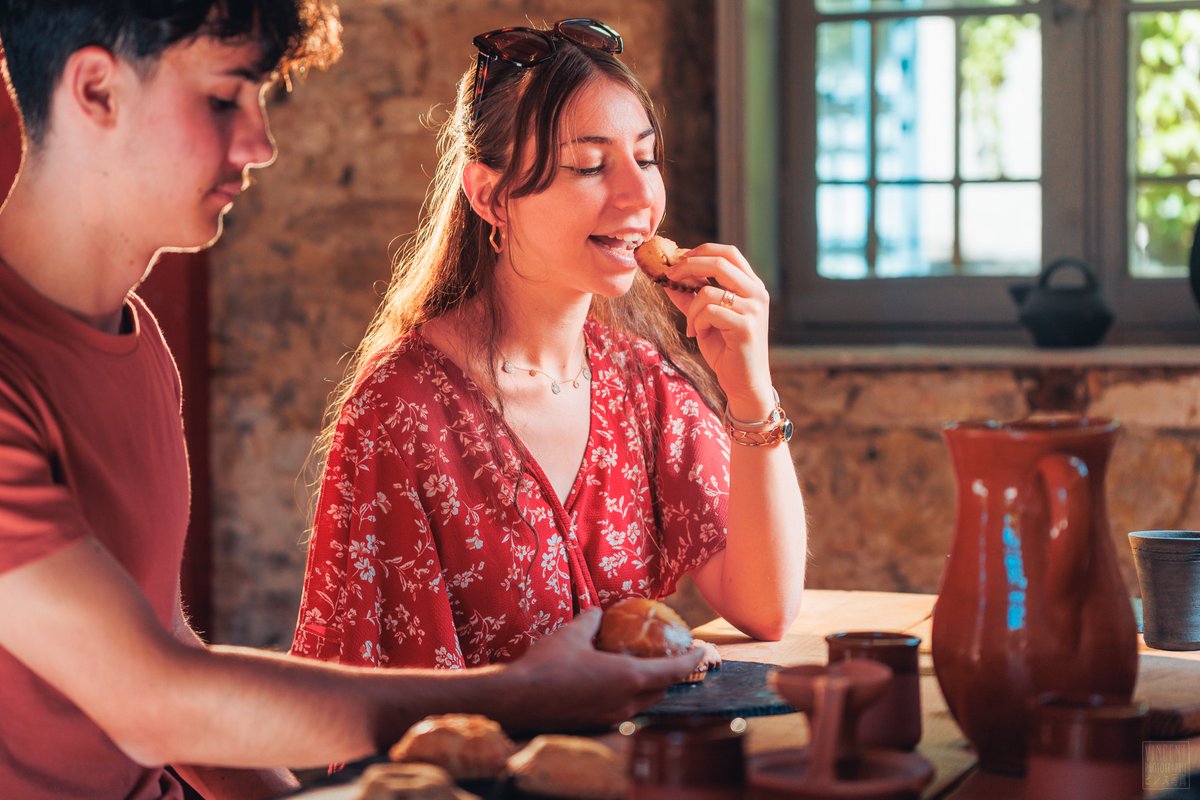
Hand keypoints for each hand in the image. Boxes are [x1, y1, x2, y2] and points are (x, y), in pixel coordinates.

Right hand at [502, 609, 702, 732]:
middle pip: (660, 690)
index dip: (691, 659)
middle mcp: (626, 702)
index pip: (673, 671)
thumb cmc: (547, 664)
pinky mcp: (595, 723)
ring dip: (647, 686)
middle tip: (670, 656)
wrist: (516, 700)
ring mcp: (611, 717)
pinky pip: (623, 709)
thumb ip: (592, 621)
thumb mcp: (572, 633)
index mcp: (628, 678)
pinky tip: (612, 682)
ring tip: (642, 667)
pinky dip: (628, 695)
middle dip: (669, 674)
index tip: (702, 650)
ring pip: (642, 702)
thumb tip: (599, 613)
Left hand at [660, 243, 774, 418]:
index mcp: (751, 286)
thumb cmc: (726, 350)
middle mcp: (757, 292)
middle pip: (720, 261)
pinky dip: (697, 322)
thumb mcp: (704, 317)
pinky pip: (709, 312)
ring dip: (691, 308)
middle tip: (669, 275)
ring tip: (692, 326)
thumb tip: (667, 276)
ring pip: (709, 290)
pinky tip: (698, 335)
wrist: (744, 383)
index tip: (678, 259)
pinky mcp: (746, 326)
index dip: (701, 250)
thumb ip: (690, 296)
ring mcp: (754, 309)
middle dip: (688, 265)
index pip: (728, 253)